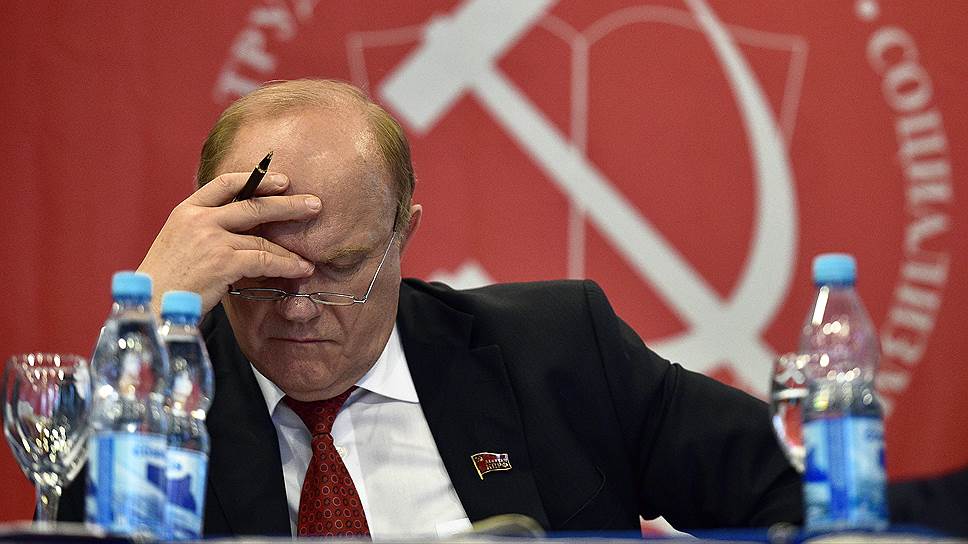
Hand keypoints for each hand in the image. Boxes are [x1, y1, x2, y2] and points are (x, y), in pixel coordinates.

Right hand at [138, 172, 319, 314]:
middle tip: (313, 204)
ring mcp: (211, 238)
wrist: (150, 303)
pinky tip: (300, 269)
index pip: (225, 184)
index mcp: (186, 211)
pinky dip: (286, 265)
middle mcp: (199, 219)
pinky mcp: (223, 261)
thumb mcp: (179, 244)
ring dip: (290, 248)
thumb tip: (240, 232)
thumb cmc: (166, 281)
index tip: (281, 180)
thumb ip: (205, 231)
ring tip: (309, 257)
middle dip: (288, 204)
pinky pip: (265, 259)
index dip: (256, 179)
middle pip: (253, 204)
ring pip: (262, 238)